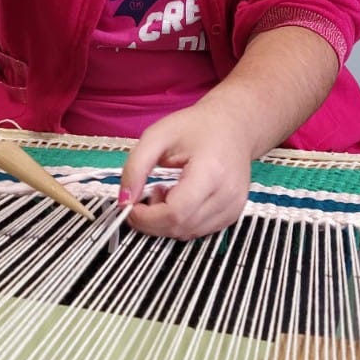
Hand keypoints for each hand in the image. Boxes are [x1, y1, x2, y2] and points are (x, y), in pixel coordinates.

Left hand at [119, 101, 252, 239]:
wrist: (234, 126)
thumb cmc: (197, 127)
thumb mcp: (157, 136)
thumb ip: (136, 167)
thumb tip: (124, 200)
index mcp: (211, 172)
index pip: (175, 212)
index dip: (146, 217)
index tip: (130, 205)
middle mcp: (227, 195)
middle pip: (180, 227)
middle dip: (152, 220)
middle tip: (144, 196)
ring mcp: (232, 207)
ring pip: (187, 234)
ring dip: (165, 222)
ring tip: (164, 192)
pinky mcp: (232, 215)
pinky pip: (198, 231)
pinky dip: (180, 222)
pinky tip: (179, 199)